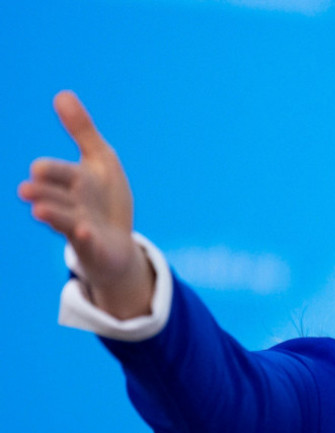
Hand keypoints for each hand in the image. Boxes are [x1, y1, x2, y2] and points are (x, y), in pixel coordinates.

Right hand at [19, 91, 153, 318]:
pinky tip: (84, 232)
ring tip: (39, 211)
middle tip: (26, 190)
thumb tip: (62, 93)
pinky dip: (85, 237)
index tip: (39, 169)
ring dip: (54, 215)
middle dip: (42, 192)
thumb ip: (82, 130)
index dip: (50, 171)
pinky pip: (88, 243)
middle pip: (54, 196)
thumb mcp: (100, 160)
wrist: (118, 244)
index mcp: (72, 182)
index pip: (55, 173)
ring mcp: (81, 228)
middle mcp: (71, 204)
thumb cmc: (106, 200)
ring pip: (64, 220)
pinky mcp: (94, 247)